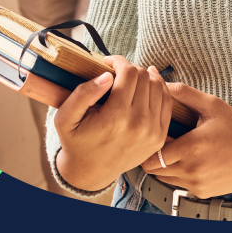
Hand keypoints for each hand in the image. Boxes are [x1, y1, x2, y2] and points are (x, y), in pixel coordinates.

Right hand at [54, 57, 171, 192]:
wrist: (91, 171)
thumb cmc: (76, 142)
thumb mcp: (65, 118)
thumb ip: (83, 94)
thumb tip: (107, 76)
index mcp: (116, 117)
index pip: (129, 73)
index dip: (119, 61)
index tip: (108, 62)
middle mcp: (139, 124)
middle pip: (145, 77)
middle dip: (130, 68)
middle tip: (117, 72)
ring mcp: (153, 132)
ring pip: (159, 86)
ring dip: (145, 76)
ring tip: (131, 78)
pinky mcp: (160, 137)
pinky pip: (167, 103)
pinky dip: (159, 89)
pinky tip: (147, 85)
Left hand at [140, 83, 231, 198]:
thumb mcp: (212, 105)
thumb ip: (185, 93)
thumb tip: (162, 83)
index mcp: (191, 147)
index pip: (151, 155)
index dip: (151, 144)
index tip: (157, 135)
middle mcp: (192, 170)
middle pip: (154, 169)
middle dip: (155, 155)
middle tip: (165, 142)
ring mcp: (197, 184)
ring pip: (165, 179)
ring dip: (166, 166)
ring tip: (179, 151)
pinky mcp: (203, 192)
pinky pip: (180, 185)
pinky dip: (180, 175)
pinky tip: (193, 161)